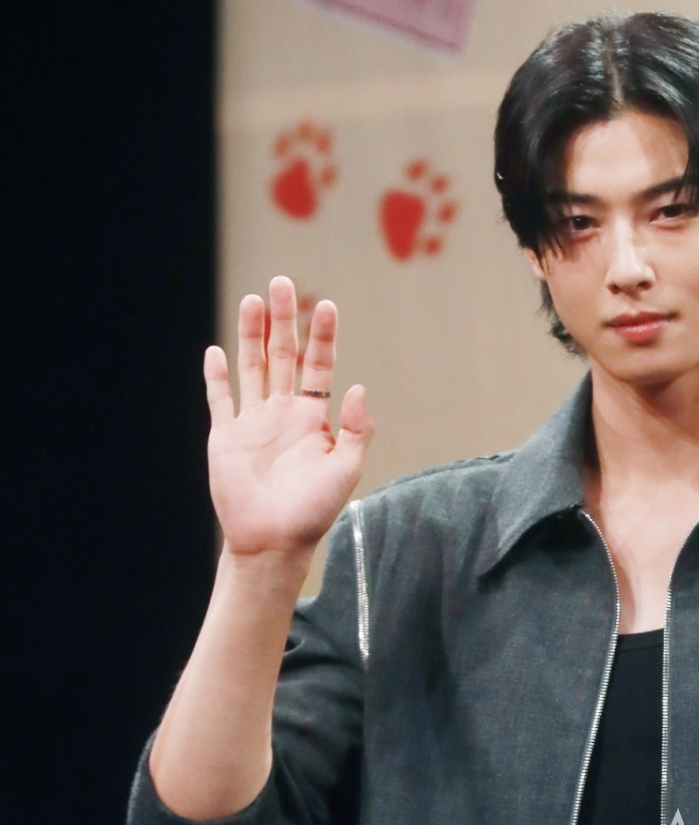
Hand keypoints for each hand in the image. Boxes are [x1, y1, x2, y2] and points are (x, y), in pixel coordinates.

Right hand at [204, 276, 372, 560]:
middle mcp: (284, 413)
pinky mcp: (225, 436)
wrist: (273, 542)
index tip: (325, 306)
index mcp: (314, 418)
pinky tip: (216, 351)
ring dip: (252, 334)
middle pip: (283, 356)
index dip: (322, 337)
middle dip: (284, 321)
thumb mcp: (346, 468)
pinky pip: (220, 399)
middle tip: (283, 283)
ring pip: (252, 367)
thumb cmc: (314, 510)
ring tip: (254, 300)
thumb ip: (355, 428)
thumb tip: (357, 386)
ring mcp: (253, 422)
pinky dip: (217, 376)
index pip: (319, 367)